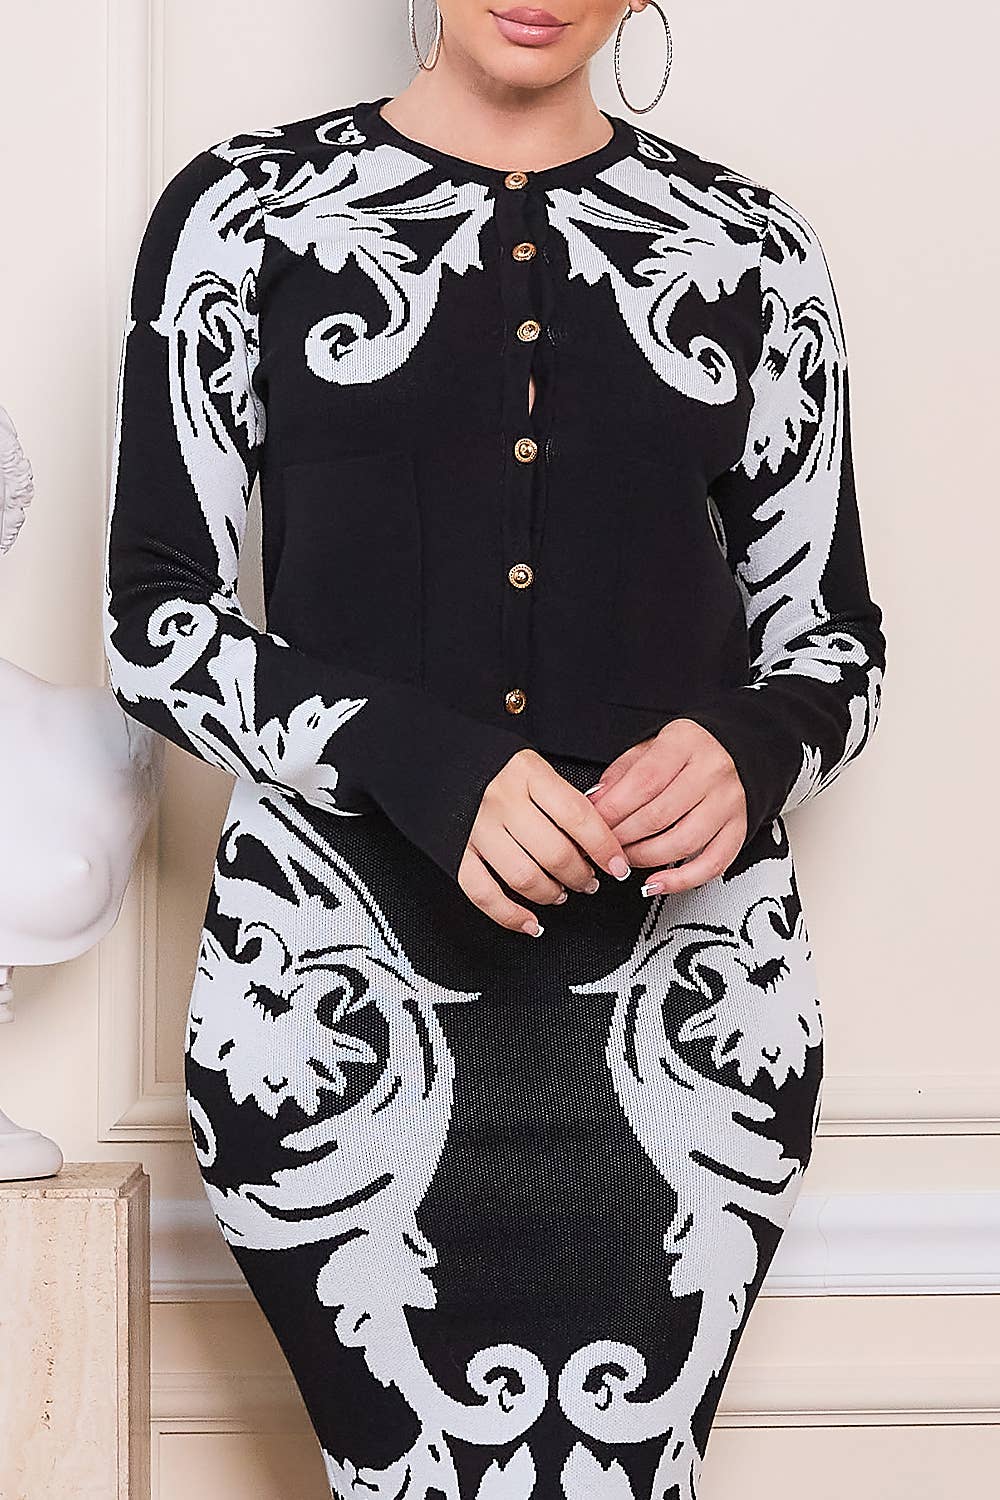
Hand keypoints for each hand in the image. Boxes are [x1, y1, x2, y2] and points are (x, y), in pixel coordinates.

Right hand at [457, 748, 632, 934]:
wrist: (433, 757)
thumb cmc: (490, 763)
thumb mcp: (531, 764)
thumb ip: (560, 796)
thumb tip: (600, 834)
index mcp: (527, 773)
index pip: (578, 817)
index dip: (605, 847)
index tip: (618, 866)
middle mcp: (501, 801)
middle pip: (554, 853)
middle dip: (580, 875)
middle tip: (589, 880)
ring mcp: (476, 828)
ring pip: (524, 877)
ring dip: (551, 893)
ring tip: (561, 892)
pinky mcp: (454, 851)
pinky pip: (483, 892)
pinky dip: (509, 915)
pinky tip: (529, 923)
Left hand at [586, 719, 746, 894]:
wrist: (741, 749)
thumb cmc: (692, 749)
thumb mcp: (653, 746)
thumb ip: (623, 772)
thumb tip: (596, 802)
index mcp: (685, 744)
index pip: (644, 782)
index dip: (613, 809)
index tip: (593, 823)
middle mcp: (711, 772)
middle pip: (659, 815)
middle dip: (622, 837)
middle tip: (603, 845)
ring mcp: (728, 802)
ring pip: (683, 842)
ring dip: (645, 858)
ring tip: (624, 859)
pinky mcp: (739, 828)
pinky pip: (713, 863)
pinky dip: (682, 880)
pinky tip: (657, 883)